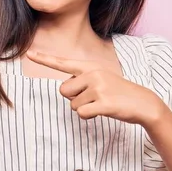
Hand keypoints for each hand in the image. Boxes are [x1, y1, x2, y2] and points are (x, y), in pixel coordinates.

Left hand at [26, 50, 163, 125]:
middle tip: (93, 98)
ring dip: (84, 108)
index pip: (63, 63)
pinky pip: (81, 113)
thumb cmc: (117, 93)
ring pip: (72, 104)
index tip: (29, 53)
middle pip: (63, 91)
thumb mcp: (100, 79)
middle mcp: (92, 74)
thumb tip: (65, 90)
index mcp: (90, 67)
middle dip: (73, 99)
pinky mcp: (103, 102)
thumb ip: (82, 80)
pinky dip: (88, 116)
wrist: (142, 102)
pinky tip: (102, 111)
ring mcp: (98, 87)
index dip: (45, 59)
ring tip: (101, 103)